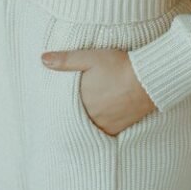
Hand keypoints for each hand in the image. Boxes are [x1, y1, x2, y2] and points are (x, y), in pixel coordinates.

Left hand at [41, 47, 156, 135]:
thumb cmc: (118, 65)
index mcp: (81, 101)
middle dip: (72, 115)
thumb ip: (65, 60)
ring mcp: (106, 125)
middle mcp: (92, 117)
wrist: (147, 78)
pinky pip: (104, 133)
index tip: (50, 107)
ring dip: (86, 122)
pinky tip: (100, 120)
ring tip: (85, 114)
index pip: (63, 109)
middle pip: (76, 120)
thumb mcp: (90, 57)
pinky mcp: (119, 129)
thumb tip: (42, 59)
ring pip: (89, 128)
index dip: (59, 106)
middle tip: (69, 110)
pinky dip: (99, 127)